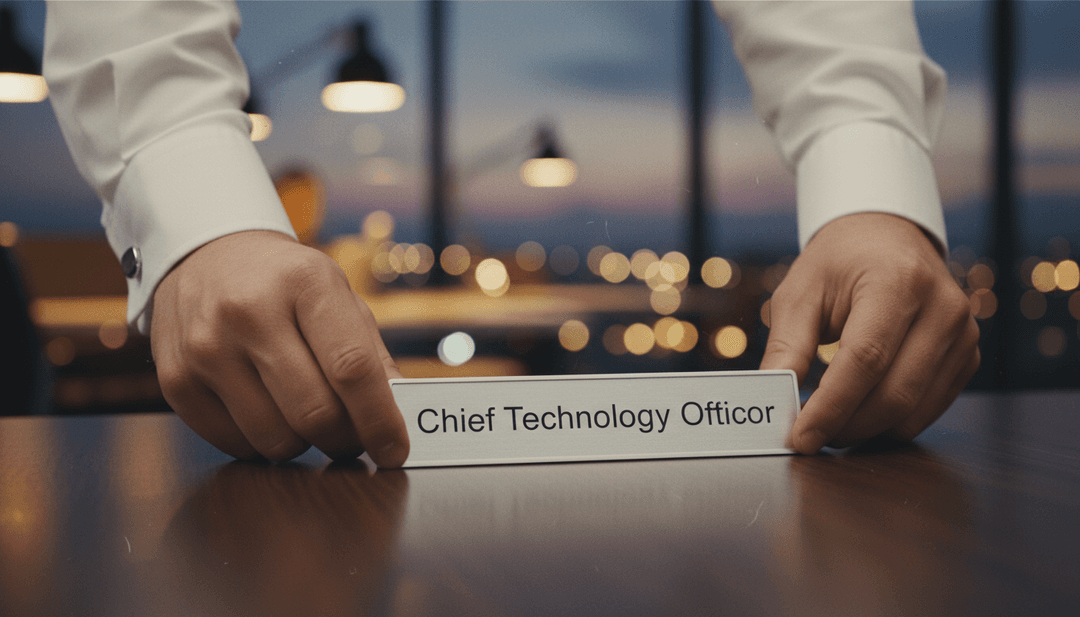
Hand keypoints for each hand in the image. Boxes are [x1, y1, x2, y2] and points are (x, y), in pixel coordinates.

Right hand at [151, 230, 408, 465]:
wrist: (206, 256)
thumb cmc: (286, 284)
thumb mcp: (338, 296)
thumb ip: (371, 355)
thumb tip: (398, 416)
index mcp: (305, 283)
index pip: (351, 367)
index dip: (379, 419)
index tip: (395, 450)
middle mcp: (250, 312)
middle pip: (315, 412)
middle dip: (345, 440)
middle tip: (353, 438)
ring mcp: (207, 347)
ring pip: (276, 439)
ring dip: (304, 443)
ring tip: (305, 415)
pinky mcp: (176, 379)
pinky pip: (236, 445)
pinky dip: (262, 443)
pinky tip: (267, 411)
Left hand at [760, 213, 979, 452]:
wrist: (885, 238)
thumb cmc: (837, 265)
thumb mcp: (800, 293)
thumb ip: (786, 347)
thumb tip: (774, 399)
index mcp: (898, 281)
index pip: (865, 359)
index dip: (831, 406)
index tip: (799, 438)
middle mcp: (942, 307)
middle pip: (894, 393)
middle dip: (845, 426)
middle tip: (807, 436)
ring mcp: (963, 334)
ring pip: (913, 411)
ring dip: (866, 431)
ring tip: (828, 425)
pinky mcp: (967, 356)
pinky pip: (928, 409)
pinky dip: (889, 423)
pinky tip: (858, 414)